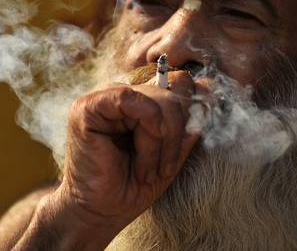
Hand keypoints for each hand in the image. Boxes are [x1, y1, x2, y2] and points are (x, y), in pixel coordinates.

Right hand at [54, 70, 199, 241]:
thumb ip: (189, 120)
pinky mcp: (87, 107)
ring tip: (147, 170)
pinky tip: (140, 156)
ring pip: (157, 100)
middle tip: (163, 169)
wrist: (104, 213)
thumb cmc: (135, 184)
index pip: (179, 83)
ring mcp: (104, 97)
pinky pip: (132, 100)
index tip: (179, 151)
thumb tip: (208, 84)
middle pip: (172, 92)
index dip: (189, 114)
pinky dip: (146, 132)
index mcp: (141, 99)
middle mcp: (123, 93)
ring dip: (160, 143)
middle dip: (176, 136)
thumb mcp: (174, 150)